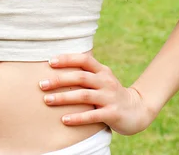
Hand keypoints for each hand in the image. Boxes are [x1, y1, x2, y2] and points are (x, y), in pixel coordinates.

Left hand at [39, 52, 153, 135]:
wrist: (137, 110)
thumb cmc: (111, 93)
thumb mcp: (102, 79)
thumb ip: (86, 73)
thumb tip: (58, 67)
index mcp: (102, 70)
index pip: (84, 59)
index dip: (67, 59)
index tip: (50, 62)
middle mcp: (106, 81)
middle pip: (80, 77)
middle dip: (59, 80)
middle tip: (41, 84)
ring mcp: (109, 97)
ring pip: (83, 95)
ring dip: (63, 98)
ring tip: (47, 100)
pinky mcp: (112, 113)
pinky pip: (92, 115)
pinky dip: (77, 117)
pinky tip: (64, 120)